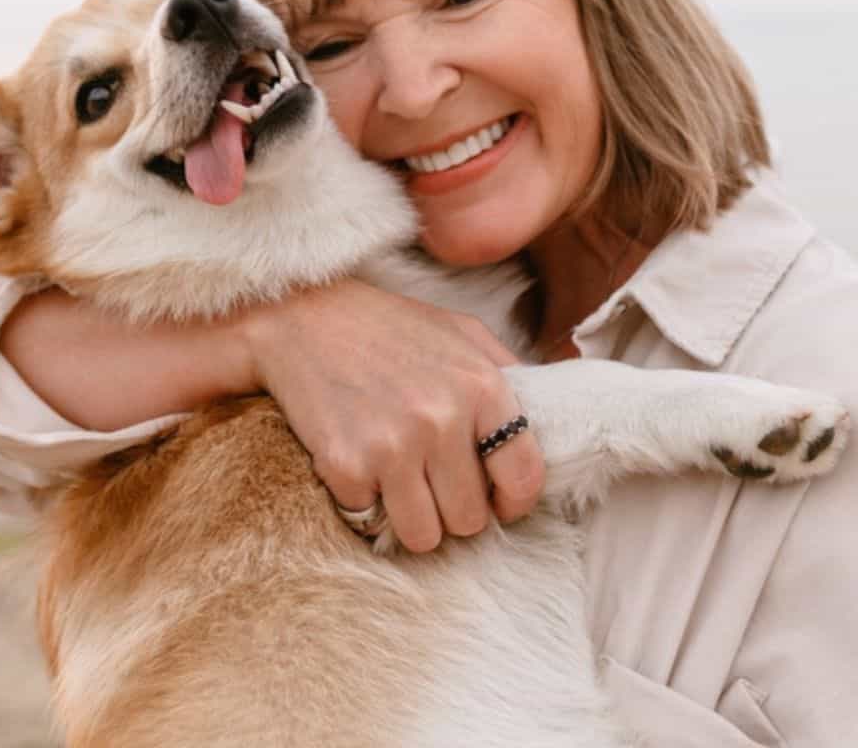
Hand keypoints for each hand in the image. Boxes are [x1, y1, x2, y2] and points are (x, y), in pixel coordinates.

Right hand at [239, 280, 545, 552]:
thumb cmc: (388, 327)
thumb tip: (557, 416)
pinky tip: (359, 466)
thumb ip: (510, 376)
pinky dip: (364, 505)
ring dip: (413, 519)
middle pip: (470, 520)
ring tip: (399, 483)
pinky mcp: (345, 466)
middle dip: (454, 510)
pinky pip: (370, 523)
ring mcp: (392, 447)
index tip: (498, 501)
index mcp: (482, 387)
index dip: (513, 502)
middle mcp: (441, 420)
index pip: (524, 478)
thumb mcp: (462, 334)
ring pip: (424, 537)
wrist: (300, 320)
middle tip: (433, 483)